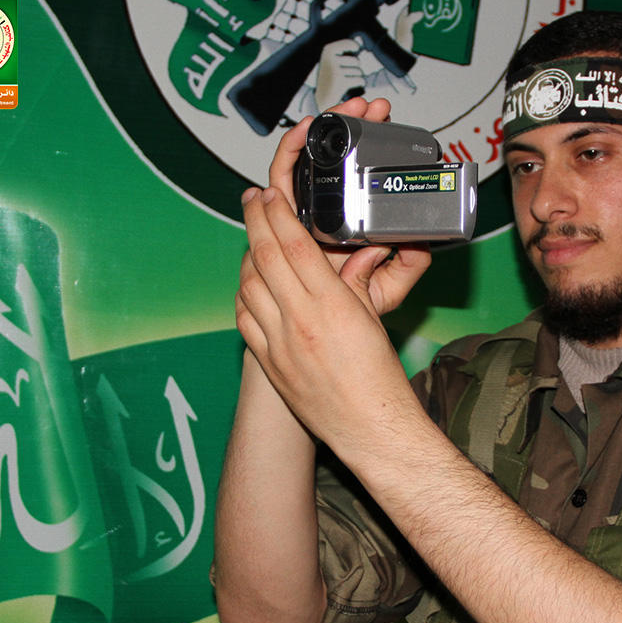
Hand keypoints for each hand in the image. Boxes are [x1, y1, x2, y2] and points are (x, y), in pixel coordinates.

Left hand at [235, 184, 424, 457]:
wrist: (368, 428)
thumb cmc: (378, 378)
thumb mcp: (373, 319)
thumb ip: (357, 282)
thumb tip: (359, 254)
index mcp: (331, 305)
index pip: (294, 245)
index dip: (278, 213)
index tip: (270, 194)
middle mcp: (300, 321)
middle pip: (265, 257)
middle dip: (254, 222)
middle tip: (251, 200)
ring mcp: (279, 343)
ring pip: (247, 286)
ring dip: (246, 256)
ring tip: (252, 237)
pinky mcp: (269, 363)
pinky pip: (244, 318)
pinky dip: (243, 294)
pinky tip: (249, 283)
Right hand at [254, 96, 430, 316]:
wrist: (320, 331)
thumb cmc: (349, 309)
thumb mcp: (389, 287)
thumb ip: (408, 265)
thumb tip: (420, 241)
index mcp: (348, 221)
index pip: (359, 170)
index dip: (372, 142)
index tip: (388, 123)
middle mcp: (325, 210)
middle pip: (334, 155)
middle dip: (352, 123)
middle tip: (373, 107)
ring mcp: (302, 208)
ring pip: (311, 157)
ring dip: (326, 127)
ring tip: (347, 108)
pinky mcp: (280, 213)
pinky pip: (282, 176)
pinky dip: (290, 150)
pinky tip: (305, 130)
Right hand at [314, 40, 365, 111]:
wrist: (321, 97)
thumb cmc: (330, 76)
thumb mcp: (332, 60)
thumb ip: (344, 50)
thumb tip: (359, 42)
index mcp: (328, 50)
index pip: (348, 43)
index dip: (355, 46)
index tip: (357, 49)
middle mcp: (330, 59)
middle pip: (356, 61)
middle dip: (356, 68)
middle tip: (347, 73)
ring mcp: (335, 70)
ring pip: (359, 72)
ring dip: (357, 77)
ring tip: (348, 80)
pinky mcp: (341, 82)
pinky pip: (359, 80)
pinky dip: (360, 83)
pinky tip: (355, 85)